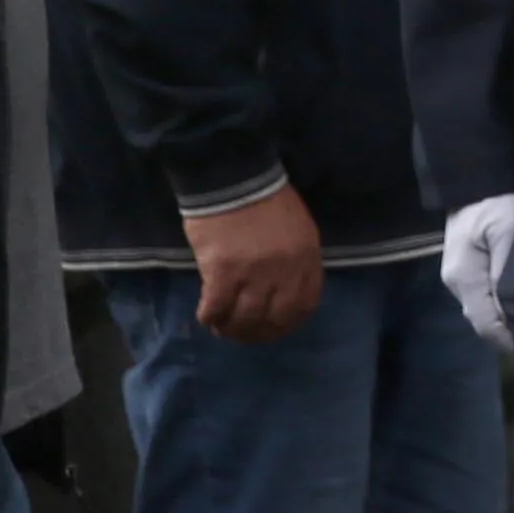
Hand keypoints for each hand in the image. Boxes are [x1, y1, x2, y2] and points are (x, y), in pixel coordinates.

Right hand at [183, 181, 323, 344]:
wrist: (235, 178)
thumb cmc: (267, 199)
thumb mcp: (298, 228)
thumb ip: (298, 259)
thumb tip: (285, 290)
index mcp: (307, 257)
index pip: (305, 304)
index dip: (288, 323)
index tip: (274, 328)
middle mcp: (284, 271)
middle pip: (274, 318)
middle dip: (259, 333)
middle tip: (244, 334)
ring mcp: (253, 274)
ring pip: (244, 319)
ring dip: (232, 330)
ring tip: (223, 328)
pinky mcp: (222, 272)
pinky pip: (216, 309)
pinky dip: (210, 317)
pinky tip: (207, 316)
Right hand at [439, 194, 513, 346]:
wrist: (479, 176)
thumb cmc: (498, 201)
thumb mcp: (509, 232)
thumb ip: (508, 272)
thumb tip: (513, 310)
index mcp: (464, 278)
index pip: (484, 324)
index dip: (508, 339)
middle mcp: (456, 281)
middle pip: (482, 319)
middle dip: (508, 331)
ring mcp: (458, 273)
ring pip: (482, 307)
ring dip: (505, 316)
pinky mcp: (466, 265)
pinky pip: (483, 293)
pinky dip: (500, 301)